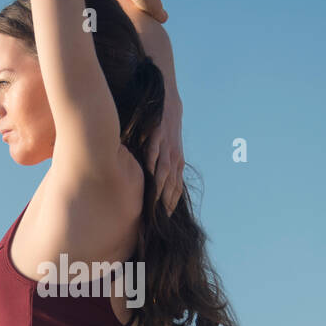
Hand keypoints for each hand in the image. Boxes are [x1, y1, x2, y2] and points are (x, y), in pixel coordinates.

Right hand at [143, 85, 183, 215]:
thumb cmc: (165, 131)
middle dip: (165, 204)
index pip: (176, 190)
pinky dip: (152, 163)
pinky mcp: (158, 136)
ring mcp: (167, 148)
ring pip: (164, 172)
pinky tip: (147, 173)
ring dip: (160, 188)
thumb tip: (152, 187)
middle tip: (157, 219)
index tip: (165, 221)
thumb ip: (161, 169)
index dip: (171, 205)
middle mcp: (175, 159)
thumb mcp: (168, 151)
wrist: (169, 104)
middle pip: (171, 186)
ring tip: (153, 203)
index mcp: (177, 165)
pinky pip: (155, 152)